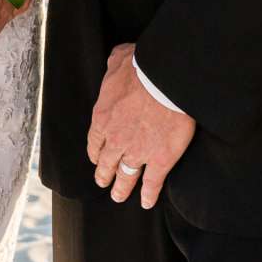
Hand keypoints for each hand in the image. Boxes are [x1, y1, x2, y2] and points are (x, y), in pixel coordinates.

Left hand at [87, 44, 195, 209]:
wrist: (166, 80)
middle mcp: (116, 138)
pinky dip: (149, 194)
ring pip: (126, 175)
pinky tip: (147, 202)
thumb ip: (114, 64)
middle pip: (107, 162)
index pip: (95, 141)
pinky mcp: (160, 159)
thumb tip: (116, 59)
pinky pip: (152, 182)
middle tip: (103, 183)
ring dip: (122, 188)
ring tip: (119, 196)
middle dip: (104, 174)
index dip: (96, 153)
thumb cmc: (143, 66)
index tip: (96, 159)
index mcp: (104, 116)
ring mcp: (138, 151)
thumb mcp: (119, 59)